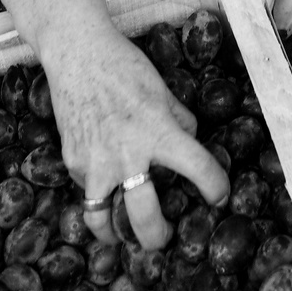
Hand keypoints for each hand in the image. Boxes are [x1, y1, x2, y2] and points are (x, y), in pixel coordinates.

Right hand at [43, 23, 229, 249]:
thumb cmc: (124, 66)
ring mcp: (95, 162)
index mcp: (158, 131)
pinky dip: (98, 192)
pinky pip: (88, 189)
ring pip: (104, 220)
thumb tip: (188, 143)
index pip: (198, 168)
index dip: (216, 186)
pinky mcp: (72, 162)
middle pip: (146, 218)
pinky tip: (104, 185)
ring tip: (126, 236)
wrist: (77, 53)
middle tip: (165, 237)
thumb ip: (178, 121)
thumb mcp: (162, 90)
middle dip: (158, 237)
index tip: (219, 196)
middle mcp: (127, 153)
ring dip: (117, 234)